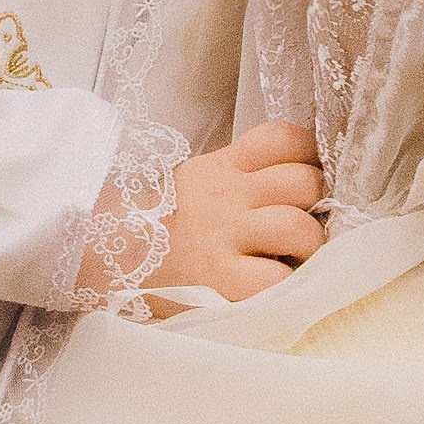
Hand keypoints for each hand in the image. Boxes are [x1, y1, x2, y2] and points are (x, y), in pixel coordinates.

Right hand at [153, 121, 324, 304]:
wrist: (106, 255)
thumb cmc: (165, 223)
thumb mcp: (198, 180)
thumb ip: (242, 173)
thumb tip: (302, 177)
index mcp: (224, 167)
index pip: (282, 139)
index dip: (310, 153)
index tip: (312, 173)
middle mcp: (228, 196)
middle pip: (304, 183)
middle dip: (317, 204)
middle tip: (306, 223)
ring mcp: (224, 237)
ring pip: (298, 228)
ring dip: (308, 246)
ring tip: (294, 257)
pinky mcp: (221, 280)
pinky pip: (276, 278)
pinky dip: (283, 283)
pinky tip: (269, 284)